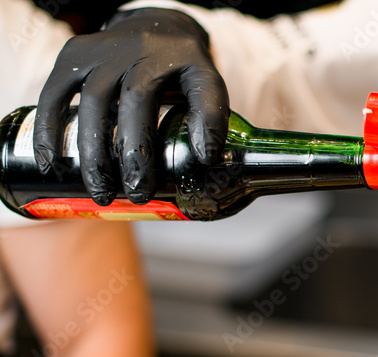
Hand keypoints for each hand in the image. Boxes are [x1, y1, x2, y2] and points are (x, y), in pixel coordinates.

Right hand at [34, 8, 229, 204]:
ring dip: (93, 152)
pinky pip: (54, 94)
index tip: (194, 163)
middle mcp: (134, 50)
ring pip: (92, 103)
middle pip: (130, 103)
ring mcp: (100, 51)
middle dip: (132, 154)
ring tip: (101, 191)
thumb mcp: (206, 82)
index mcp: (171, 57)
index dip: (185, 128)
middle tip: (138, 193)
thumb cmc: (180, 66)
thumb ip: (212, 115)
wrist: (152, 25)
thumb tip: (205, 158)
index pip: (173, 95)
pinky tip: (50, 162)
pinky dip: (49, 129)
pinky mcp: (72, 56)